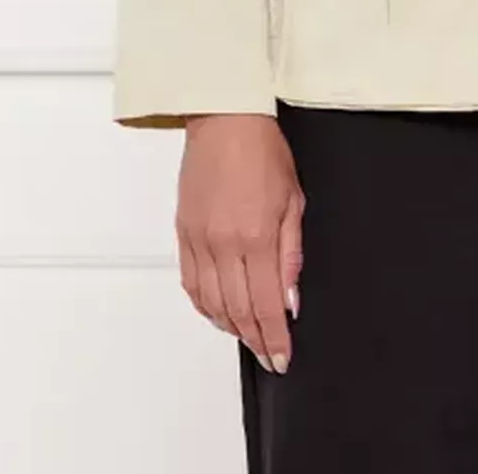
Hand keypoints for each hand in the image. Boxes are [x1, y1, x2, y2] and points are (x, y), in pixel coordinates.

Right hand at [175, 113, 304, 373]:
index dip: (274, 338)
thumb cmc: (262, 150)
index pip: (266, 305)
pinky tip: (217, 312)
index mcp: (255, 236)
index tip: (281, 356)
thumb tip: (291, 298)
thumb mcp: (294, 200)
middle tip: (268, 354)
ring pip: (211, 304)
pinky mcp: (183, 234)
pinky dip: (204, 306)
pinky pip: (191, 284)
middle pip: (237, 311)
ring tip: (247, 337)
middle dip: (255, 340)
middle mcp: (223, 244)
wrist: (225, 121)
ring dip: (230, 327)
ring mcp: (199, 241)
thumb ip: (291, 254)